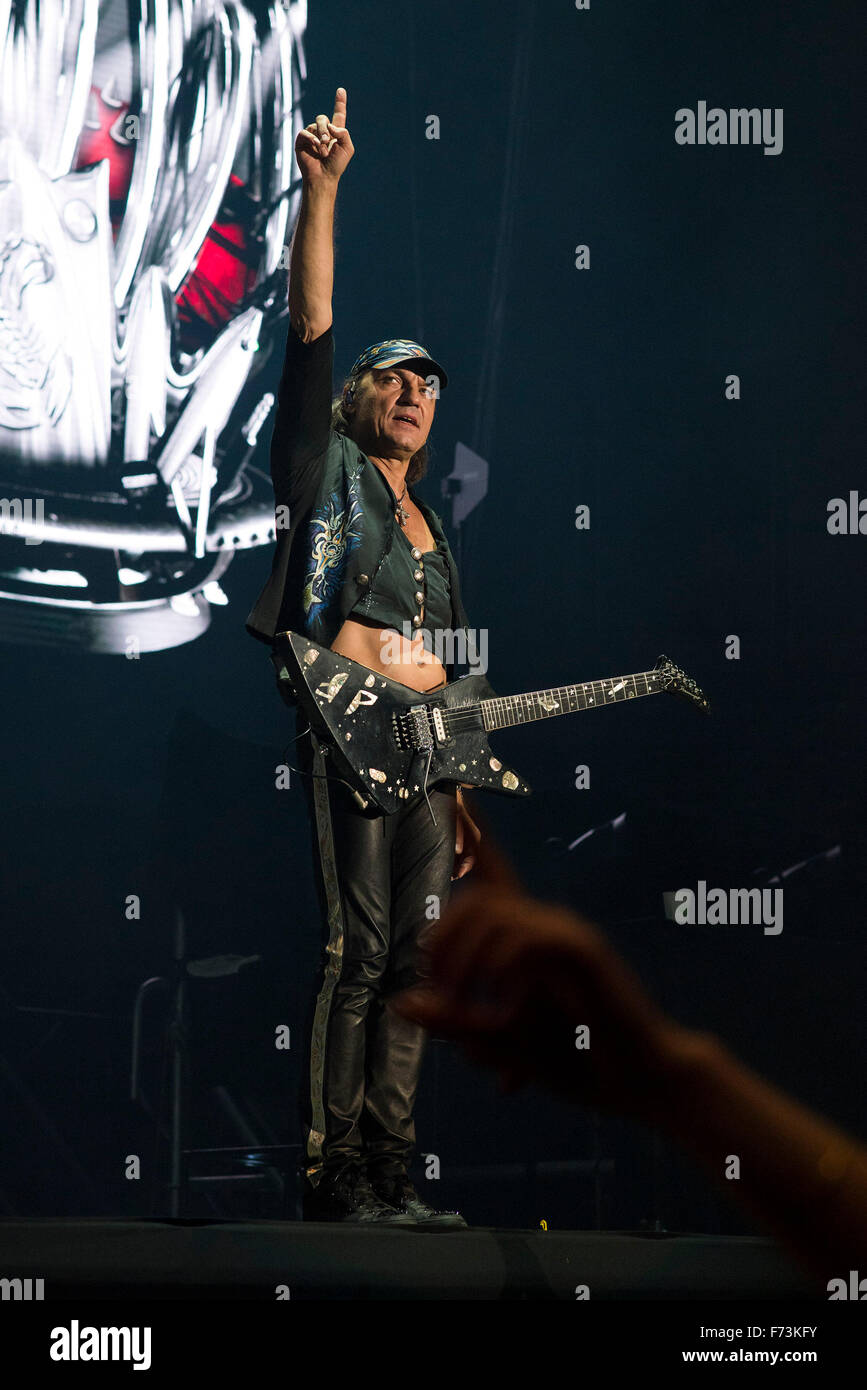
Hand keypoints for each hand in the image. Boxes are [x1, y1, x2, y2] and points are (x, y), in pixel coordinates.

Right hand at [296, 86, 353, 184]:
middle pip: (323, 118)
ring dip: (321, 137)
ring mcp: (312, 135)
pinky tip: (315, 146)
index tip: (341, 90)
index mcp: (336, 133)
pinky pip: (305, 132)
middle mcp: (323, 132)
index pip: (338, 115)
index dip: (340, 103)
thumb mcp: (347, 148)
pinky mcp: (302, 140)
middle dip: (325, 128)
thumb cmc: (336, 165)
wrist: (323, 177)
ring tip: (323, 151)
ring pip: (315, 124)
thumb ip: (343, 132)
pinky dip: (311, 138)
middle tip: (327, 142)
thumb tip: (330, 125)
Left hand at [391, 802, 691, 1114]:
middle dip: (443, 941)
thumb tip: (401, 1003)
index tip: (459, 790)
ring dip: (465, 965)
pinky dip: (504, 975)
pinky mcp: (583, 950)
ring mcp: (566, 932)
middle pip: (476, 898)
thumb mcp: (500, 1047)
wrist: (640, 1079)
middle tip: (439, 993)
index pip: (495, 872)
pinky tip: (510, 1011)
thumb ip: (455, 1023)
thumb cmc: (577, 1060)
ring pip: (492, 917)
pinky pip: (524, 943)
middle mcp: (546, 924)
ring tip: (467, 1015)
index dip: (476, 833)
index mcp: (527, 939)